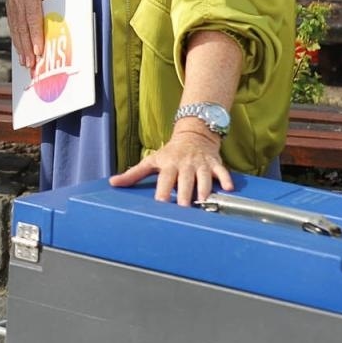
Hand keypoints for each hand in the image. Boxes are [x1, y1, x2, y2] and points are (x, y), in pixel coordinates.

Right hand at [6, 0, 51, 70]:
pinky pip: (13, 29)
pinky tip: (21, 54)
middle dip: (27, 47)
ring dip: (21, 48)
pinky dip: (18, 43)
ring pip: (16, 30)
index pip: (32, 18)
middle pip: (22, 26)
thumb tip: (60, 37)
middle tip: (31, 64)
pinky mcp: (9, 10)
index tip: (38, 52)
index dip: (35, 36)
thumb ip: (55, 14)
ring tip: (26, 63)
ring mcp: (11, 3)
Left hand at [110, 124, 233, 205]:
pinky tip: (228, 189)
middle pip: (184, 180)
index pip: (164, 178)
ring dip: (204, 188)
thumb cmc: (170, 153)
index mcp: (168, 164)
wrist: (194, 135)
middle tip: (184, 207)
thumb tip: (113, 183)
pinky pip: (222, 171)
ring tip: (204, 201)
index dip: (163, 190)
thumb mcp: (152, 160)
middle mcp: (184, 164)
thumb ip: (133, 174)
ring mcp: (200, 164)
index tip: (161, 202)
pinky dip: (225, 179)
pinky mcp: (214, 164)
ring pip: (203, 177)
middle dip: (184, 193)